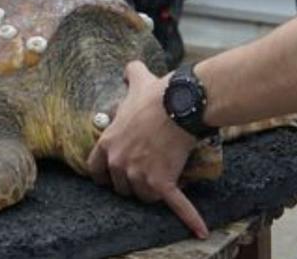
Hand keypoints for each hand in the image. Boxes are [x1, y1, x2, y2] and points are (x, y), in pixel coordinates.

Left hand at [87, 61, 208, 237]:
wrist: (181, 104)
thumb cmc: (157, 94)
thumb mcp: (137, 80)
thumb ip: (130, 74)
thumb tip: (130, 67)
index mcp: (107, 144)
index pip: (96, 171)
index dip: (105, 174)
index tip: (114, 173)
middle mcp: (119, 164)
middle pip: (122, 187)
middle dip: (133, 182)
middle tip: (148, 169)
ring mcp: (140, 176)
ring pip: (144, 197)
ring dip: (154, 192)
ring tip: (166, 178)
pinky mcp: (162, 184)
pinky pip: (176, 204)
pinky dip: (190, 218)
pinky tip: (200, 229)